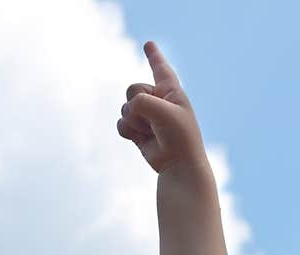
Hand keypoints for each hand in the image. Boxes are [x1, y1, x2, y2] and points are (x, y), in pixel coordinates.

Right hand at [117, 41, 213, 179]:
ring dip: (135, 121)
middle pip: (132, 88)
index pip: (161, 69)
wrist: (179, 165)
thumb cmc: (178, 136)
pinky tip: (142, 139)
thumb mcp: (163, 111)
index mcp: (171, 92)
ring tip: (152, 132)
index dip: (154, 56)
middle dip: (138, 104)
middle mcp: (158, 101)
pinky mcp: (138, 131)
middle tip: (155, 120)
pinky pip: (121, 123)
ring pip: (125, 108)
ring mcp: (147, 117)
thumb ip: (142, 101)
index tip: (149, 44)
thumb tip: (128, 110)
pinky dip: (128, 131)